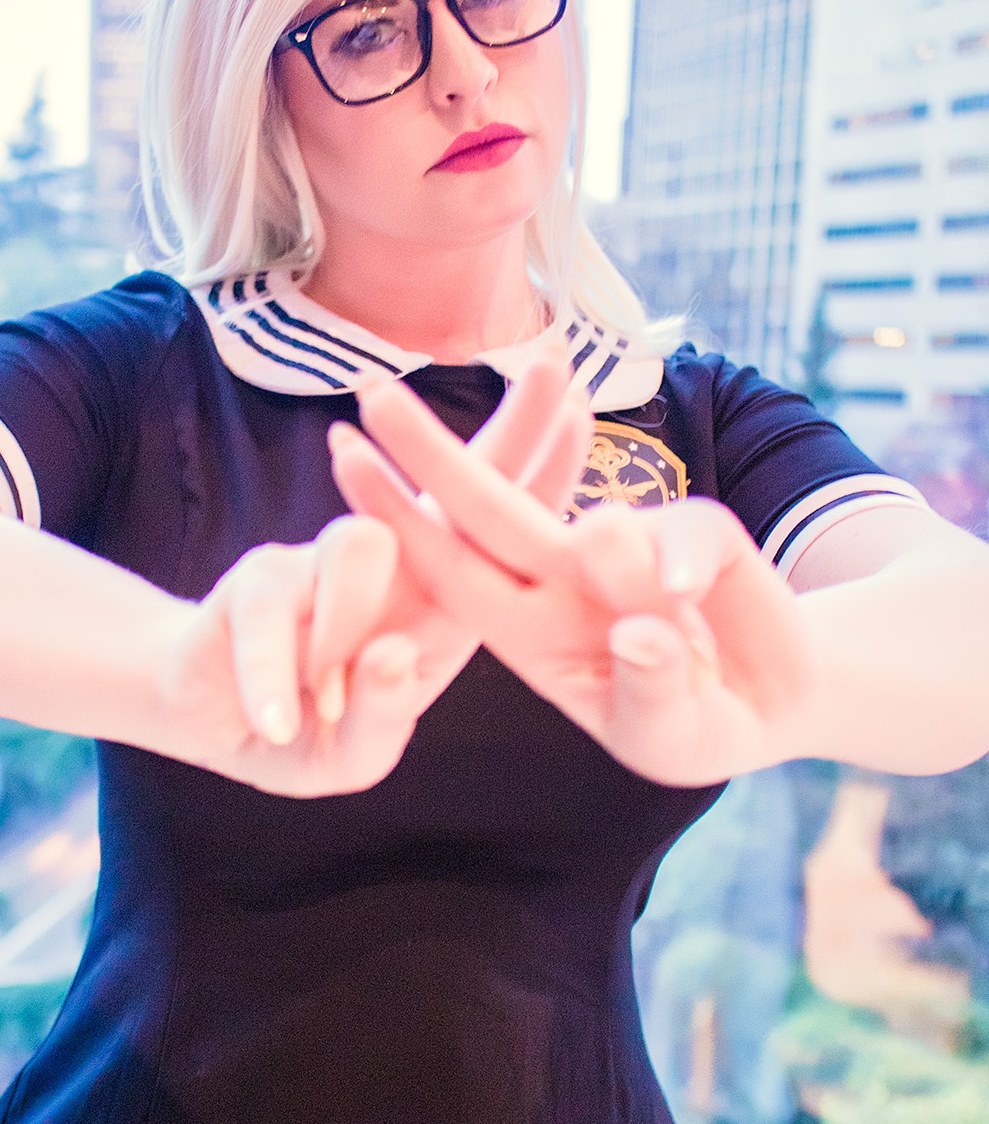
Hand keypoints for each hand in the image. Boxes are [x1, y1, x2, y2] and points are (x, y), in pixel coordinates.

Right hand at [154, 352, 594, 798]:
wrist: (215, 729)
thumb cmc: (309, 732)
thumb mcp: (355, 749)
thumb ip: (381, 715)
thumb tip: (390, 651)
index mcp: (437, 604)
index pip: (498, 533)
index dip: (540, 475)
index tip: (582, 407)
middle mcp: (391, 566)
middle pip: (460, 484)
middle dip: (511, 428)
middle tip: (552, 364)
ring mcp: (323, 562)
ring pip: (358, 546)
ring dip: (344, 628)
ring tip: (322, 698)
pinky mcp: (256, 581)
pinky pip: (272, 614)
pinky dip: (274, 674)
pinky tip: (281, 718)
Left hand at [329, 370, 813, 785]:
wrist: (779, 700)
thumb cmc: (694, 723)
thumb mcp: (667, 734)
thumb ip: (651, 689)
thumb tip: (639, 624)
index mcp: (529, 629)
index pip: (451, 566)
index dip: (398, 516)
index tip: (345, 455)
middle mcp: (565, 576)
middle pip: (485, 506)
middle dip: (428, 449)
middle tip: (370, 388)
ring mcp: (628, 545)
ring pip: (602, 526)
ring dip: (616, 560)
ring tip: (655, 628)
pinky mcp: (697, 529)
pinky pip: (688, 531)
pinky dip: (686, 563)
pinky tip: (693, 601)